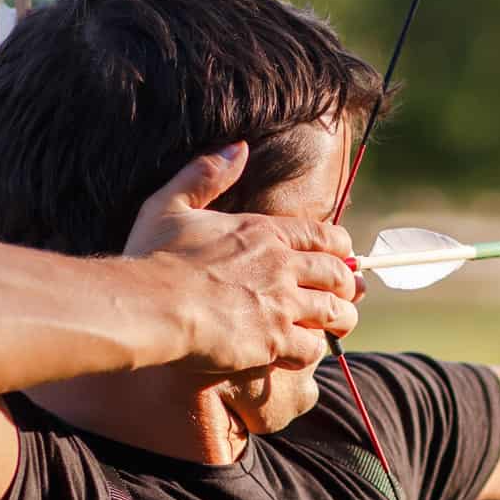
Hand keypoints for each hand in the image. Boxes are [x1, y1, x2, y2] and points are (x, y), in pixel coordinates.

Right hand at [123, 142, 361, 375]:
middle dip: (347, 285)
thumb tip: (238, 147)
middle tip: (348, 294)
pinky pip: (312, 347)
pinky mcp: (275, 340)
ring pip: (334, 312)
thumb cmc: (154, 257)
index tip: (343, 256)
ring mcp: (283, 304)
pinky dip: (312, 350)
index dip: (340, 248)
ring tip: (339, 326)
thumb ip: (204, 174)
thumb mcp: (171, 204)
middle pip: (338, 274)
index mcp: (264, 232)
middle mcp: (282, 266)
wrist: (151, 305)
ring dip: (341, 319)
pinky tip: (303, 352)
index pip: (323, 236)